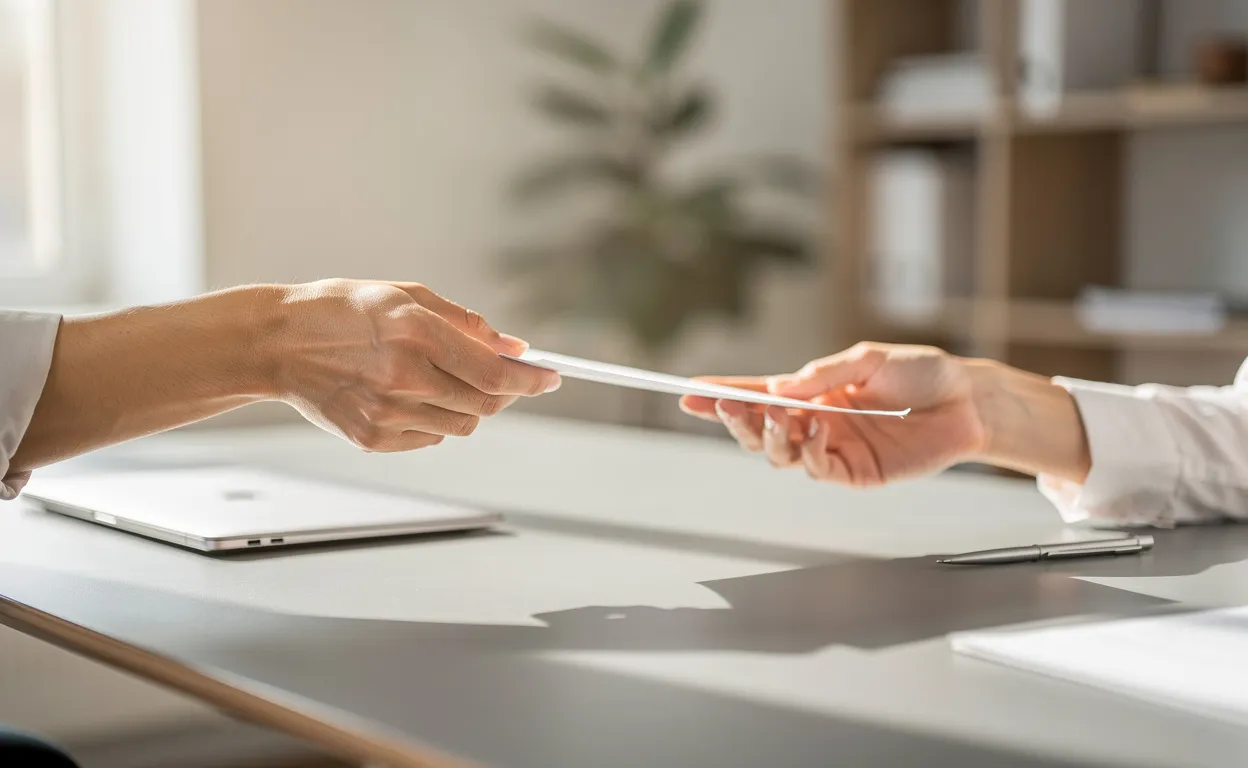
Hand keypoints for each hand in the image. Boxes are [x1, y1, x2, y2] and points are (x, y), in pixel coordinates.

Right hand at [272, 279, 559, 451]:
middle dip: (505, 393)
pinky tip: (409, 395)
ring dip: (470, 406)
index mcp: (414, 331)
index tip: (552, 378)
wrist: (276, 344)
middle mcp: (403, 375)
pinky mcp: (373, 438)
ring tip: (440, 379)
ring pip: (463, 425)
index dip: (531, 378)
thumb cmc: (341, 311)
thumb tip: (514, 347)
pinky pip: (431, 437)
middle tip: (503, 378)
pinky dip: (436, 420)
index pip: (493, 370)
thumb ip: (465, 322)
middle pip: (485, 404)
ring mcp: (386, 412)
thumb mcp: (404, 296)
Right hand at [679, 343, 984, 485]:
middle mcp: (815, 422)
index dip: (721, 395)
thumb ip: (822, 373)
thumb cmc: (921, 373)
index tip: (687, 392)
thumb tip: (778, 387)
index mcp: (812, 392)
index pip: (757, 394)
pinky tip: (813, 431)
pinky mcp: (856, 473)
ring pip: (780, 454)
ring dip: (770, 437)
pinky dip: (808, 452)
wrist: (967, 401)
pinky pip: (818, 469)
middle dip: (735, 419)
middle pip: (758, 429)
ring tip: (776, 418)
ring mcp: (833, 449)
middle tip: (728, 407)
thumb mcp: (867, 359)